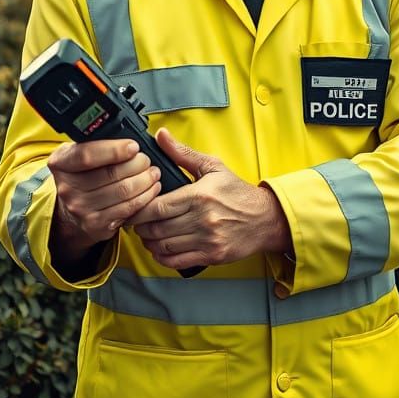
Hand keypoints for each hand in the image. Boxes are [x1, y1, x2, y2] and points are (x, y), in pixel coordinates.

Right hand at [47, 139, 162, 262]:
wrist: (72, 211)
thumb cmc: (83, 175)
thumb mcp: (80, 153)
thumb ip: (98, 143)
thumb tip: (129, 137)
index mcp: (61, 163)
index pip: (87, 155)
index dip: (114, 150)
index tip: (134, 146)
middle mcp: (67, 187)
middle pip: (110, 174)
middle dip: (137, 164)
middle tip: (147, 160)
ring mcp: (80, 208)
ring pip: (123, 191)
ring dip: (145, 180)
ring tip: (153, 173)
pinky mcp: (96, 224)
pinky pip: (128, 208)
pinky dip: (145, 197)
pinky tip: (151, 189)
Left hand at [131, 129, 292, 271]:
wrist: (265, 218)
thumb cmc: (237, 191)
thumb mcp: (213, 166)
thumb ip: (183, 153)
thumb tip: (161, 135)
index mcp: (199, 195)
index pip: (158, 207)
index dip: (139, 209)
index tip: (133, 206)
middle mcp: (202, 219)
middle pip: (156, 228)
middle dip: (140, 227)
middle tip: (135, 222)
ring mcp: (207, 240)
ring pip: (163, 246)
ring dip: (148, 242)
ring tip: (146, 234)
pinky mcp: (211, 256)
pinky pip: (177, 262)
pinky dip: (162, 258)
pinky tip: (160, 249)